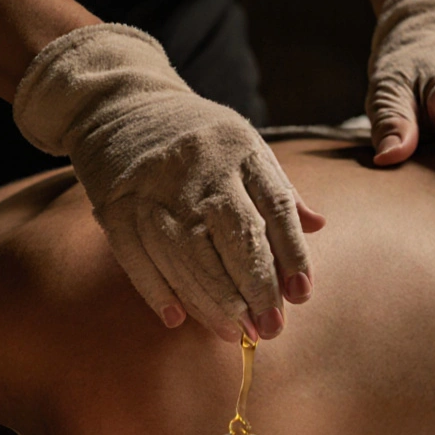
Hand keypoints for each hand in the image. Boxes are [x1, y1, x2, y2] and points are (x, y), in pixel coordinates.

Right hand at [13, 25, 324, 341]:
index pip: (274, 207)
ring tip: (235, 331)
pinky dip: (157, 290)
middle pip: (235, 235)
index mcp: (239, 149)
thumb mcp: (244, 144)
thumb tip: (318, 227)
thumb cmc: (195, 135)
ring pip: (189, 253)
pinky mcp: (117, 206)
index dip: (291, 255)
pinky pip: (138, 256)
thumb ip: (279, 189)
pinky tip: (178, 318)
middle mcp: (200, 167)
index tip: (301, 296)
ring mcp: (155, 187)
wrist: (119, 103)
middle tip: (270, 329)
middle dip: (256, 288)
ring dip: (214, 300)